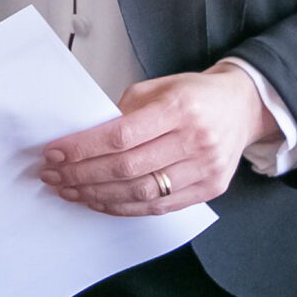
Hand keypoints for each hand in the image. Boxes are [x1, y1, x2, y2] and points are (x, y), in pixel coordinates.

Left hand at [37, 65, 283, 216]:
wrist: (243, 107)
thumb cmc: (194, 95)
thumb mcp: (157, 88)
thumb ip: (123, 111)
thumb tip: (84, 138)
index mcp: (178, 109)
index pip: (120, 136)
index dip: (83, 148)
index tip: (55, 152)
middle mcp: (195, 141)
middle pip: (127, 168)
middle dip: (82, 175)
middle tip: (53, 175)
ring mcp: (205, 169)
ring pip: (141, 193)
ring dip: (97, 195)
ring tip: (69, 191)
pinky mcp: (209, 189)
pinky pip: (159, 207)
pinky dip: (124, 207)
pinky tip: (99, 201)